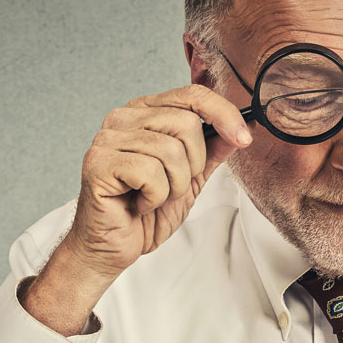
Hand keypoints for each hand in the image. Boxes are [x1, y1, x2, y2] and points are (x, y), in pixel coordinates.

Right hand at [66, 84, 251, 277]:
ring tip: (153, 198)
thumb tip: (244, 126)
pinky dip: (154, 197)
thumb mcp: (191, 178)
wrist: (115, 247)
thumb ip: (213, 150)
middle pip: (186, 123)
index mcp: (146, 113)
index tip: (244, 139)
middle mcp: (124, 118)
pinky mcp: (98, 162)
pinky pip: (149, 172)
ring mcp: (108, 138)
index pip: (192, 95)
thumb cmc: (147, 213)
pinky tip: (139, 204)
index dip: (224, 114)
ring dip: (173, 186)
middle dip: (192, 165)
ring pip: (170, 151)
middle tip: (172, 187)